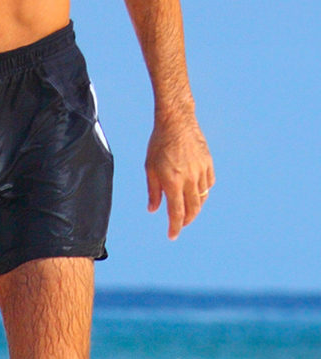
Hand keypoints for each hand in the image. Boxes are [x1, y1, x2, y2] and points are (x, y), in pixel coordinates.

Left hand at [146, 111, 213, 238]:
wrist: (177, 122)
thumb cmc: (158, 145)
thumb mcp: (150, 168)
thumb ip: (153, 191)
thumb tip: (154, 210)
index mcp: (173, 181)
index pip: (176, 212)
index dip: (175, 226)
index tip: (172, 236)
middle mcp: (190, 179)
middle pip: (192, 208)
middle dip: (186, 220)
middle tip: (180, 225)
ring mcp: (201, 171)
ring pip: (202, 197)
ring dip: (195, 207)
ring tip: (187, 211)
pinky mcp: (209, 163)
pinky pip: (209, 184)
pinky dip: (204, 192)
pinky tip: (197, 194)